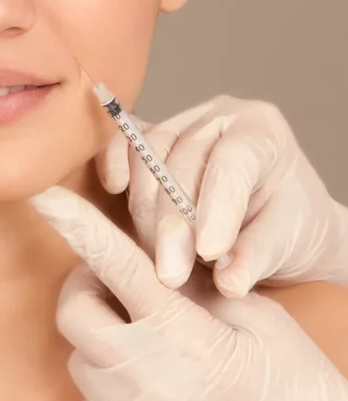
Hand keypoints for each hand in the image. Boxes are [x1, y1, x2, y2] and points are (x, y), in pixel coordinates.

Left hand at [31, 185, 347, 400]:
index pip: (116, 263)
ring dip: (102, 348)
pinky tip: (143, 399)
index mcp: (183, 332)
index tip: (42, 196)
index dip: (75, 224)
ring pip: (79, 365)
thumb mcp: (255, 318)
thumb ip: (192, 284)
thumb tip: (146, 256)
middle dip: (89, 292)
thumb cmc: (295, 387)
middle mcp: (147, 378)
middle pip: (75, 314)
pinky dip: (102, 400)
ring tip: (147, 354)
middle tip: (118, 292)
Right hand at [95, 95, 347, 294]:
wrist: (273, 222)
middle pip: (184, 162)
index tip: (208, 251)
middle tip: (172, 274)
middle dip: (174, 224)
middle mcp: (219, 118)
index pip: (233, 161)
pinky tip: (114, 189)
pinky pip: (124, 141)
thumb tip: (228, 282)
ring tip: (161, 258)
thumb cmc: (287, 225)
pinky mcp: (149, 139)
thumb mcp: (287, 243)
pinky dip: (114, 163)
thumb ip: (257, 257)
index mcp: (263, 130)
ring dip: (147, 213)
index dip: (217, 206)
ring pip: (149, 156)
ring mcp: (181, 123)